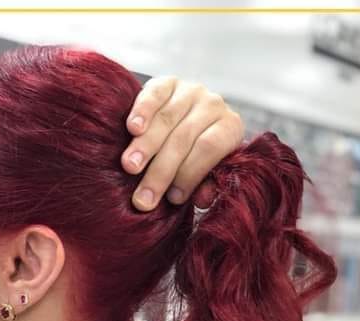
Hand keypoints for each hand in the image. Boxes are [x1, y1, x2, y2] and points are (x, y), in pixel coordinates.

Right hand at [121, 76, 244, 211]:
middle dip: (161, 170)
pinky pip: (154, 95)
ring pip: (166, 119)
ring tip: (130, 167)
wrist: (180, 119)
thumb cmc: (192, 154)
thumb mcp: (204, 170)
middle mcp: (213, 105)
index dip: (190, 174)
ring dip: (145, 145)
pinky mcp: (166, 82)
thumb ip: (204, 184)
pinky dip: (142, 111)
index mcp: (229, 127)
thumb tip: (202, 200)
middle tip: (142, 197)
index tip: (172, 199)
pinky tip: (132, 128)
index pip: (209, 149)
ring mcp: (190, 91)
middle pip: (184, 138)